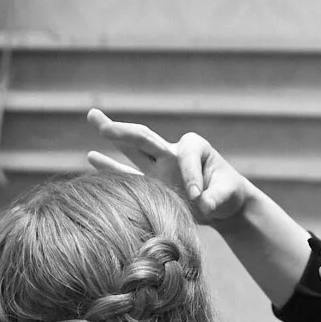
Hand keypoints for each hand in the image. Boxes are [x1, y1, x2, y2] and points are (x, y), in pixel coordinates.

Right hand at [83, 109, 257, 225]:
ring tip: (92, 115)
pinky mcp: (152, 184)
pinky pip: (128, 174)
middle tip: (100, 122)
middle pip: (144, 138)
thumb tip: (204, 205)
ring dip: (112, 133)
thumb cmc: (228, 194)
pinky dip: (111, 167)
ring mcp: (158, 167)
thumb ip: (216, 197)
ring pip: (132, 149)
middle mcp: (171, 152)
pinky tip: (91, 156)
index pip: (186, 157)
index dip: (192, 177)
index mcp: (194, 147)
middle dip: (124, 132)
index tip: (199, 198)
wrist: (223, 206)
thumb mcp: (228, 194)